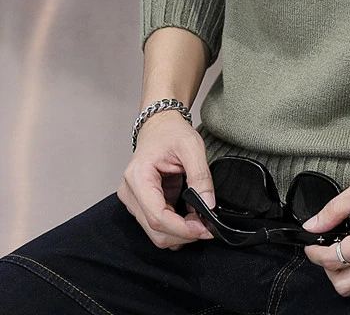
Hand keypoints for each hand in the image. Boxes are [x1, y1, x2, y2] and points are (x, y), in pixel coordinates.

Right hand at [117, 110, 215, 249]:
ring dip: (180, 232)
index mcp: (138, 177)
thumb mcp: (192, 147)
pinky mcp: (142, 204)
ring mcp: (134, 200)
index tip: (204, 229)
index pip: (157, 217)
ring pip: (155, 232)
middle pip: (155, 230)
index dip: (182, 228)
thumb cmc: (172, 133)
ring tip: (200, 220)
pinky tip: (190, 216)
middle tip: (207, 227)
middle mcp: (130, 192)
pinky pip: (158, 224)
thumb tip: (207, 204)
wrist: (161, 126)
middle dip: (183, 234)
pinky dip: (176, 226)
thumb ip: (200, 176)